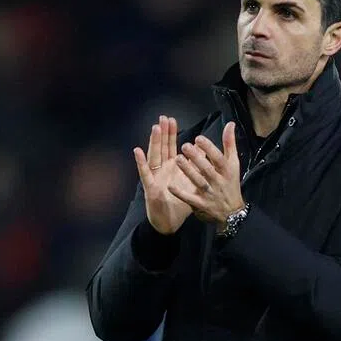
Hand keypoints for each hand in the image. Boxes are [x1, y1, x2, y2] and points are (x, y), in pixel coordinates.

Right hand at [134, 116, 196, 234]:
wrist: (170, 223)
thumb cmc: (179, 203)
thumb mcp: (190, 182)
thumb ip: (195, 167)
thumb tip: (203, 150)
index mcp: (171, 168)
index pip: (170, 147)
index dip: (170, 134)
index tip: (172, 120)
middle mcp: (162, 170)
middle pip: (162, 148)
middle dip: (163, 133)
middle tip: (164, 117)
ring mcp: (155, 178)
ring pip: (153, 157)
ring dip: (154, 143)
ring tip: (155, 128)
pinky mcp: (150, 188)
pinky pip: (145, 174)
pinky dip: (141, 163)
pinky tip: (137, 151)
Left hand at [169, 122, 245, 228]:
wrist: (232, 211)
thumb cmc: (231, 183)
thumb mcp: (234, 163)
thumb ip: (230, 143)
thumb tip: (230, 124)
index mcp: (227, 171)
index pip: (219, 158)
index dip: (209, 148)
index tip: (198, 138)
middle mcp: (218, 182)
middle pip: (207, 169)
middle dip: (196, 158)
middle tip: (184, 146)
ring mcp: (210, 194)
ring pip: (198, 182)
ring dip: (188, 171)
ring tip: (177, 158)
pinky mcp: (201, 205)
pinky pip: (190, 199)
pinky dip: (181, 193)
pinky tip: (170, 186)